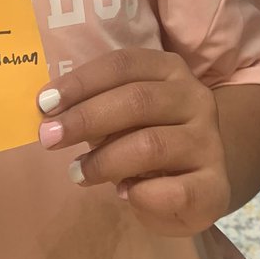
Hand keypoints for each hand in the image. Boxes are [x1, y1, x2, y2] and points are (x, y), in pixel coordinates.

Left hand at [36, 47, 228, 236]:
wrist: (200, 180)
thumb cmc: (148, 138)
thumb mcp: (123, 115)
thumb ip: (95, 107)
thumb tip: (49, 112)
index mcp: (169, 69)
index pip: (122, 64)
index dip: (81, 82)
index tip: (44, 103)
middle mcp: (195, 97)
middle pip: (136, 99)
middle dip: (85, 119)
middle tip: (49, 138)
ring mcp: (208, 141)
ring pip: (150, 144)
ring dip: (104, 161)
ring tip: (77, 173)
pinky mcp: (214, 185)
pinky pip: (172, 190)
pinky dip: (140, 194)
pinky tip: (124, 194)